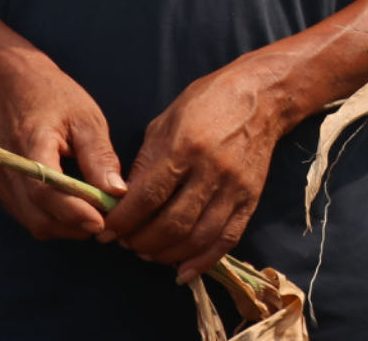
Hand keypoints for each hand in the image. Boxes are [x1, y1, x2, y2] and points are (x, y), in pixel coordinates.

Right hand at [0, 54, 126, 240]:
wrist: (13, 88)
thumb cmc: (54, 97)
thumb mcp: (86, 119)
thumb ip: (99, 156)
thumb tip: (117, 192)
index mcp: (29, 147)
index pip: (46, 192)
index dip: (74, 213)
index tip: (103, 220)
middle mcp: (9, 171)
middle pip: (39, 217)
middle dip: (76, 226)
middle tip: (109, 218)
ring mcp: (3, 184)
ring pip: (35, 223)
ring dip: (67, 226)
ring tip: (98, 212)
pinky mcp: (4, 190)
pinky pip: (30, 217)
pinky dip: (55, 220)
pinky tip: (78, 207)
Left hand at [105, 57, 286, 283]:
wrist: (261, 97)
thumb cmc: (206, 103)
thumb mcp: (164, 123)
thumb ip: (144, 164)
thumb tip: (123, 201)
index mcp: (185, 148)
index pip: (146, 199)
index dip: (122, 221)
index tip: (105, 231)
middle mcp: (211, 171)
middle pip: (171, 224)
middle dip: (140, 242)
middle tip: (125, 243)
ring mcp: (234, 188)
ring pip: (196, 238)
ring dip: (166, 253)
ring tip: (148, 252)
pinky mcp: (251, 198)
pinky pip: (227, 239)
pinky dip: (203, 261)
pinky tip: (182, 270)